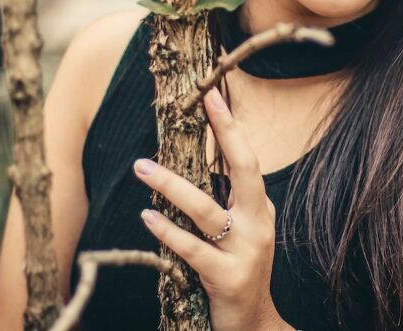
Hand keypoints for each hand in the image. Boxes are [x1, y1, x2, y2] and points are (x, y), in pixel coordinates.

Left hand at [134, 87, 290, 330]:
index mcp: (260, 208)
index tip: (212, 94)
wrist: (254, 324)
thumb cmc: (239, 269)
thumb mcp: (243, 231)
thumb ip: (229, 200)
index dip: (231, 126)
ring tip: (142, 167)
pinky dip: (167, 231)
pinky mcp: (226, 277)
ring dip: (171, 186)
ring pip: (206, 210)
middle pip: (245, 169)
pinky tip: (147, 218)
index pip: (247, 158)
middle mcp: (258, 224)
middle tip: (200, 103)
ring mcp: (245, 251)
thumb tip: (197, 159)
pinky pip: (191, 249)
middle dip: (224, 133)